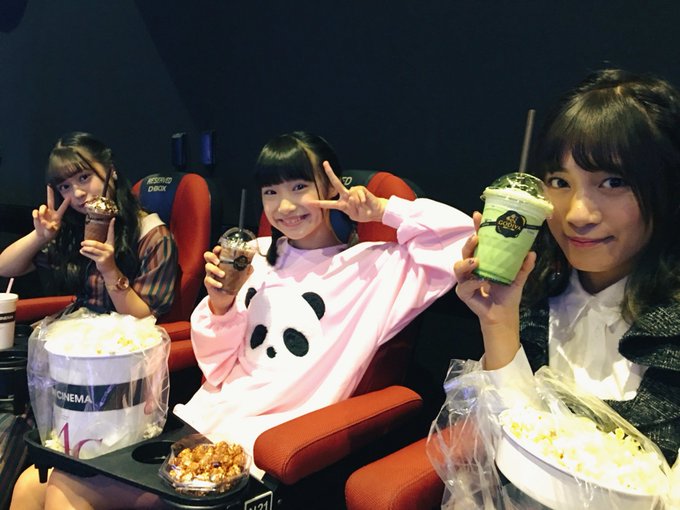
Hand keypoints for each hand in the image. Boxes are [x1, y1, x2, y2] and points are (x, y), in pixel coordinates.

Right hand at [32, 186, 70, 242]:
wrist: (43, 235)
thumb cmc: (50, 233)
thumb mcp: (52, 232)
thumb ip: (50, 228)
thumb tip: (44, 222)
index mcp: (58, 216)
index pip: (62, 208)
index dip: (65, 203)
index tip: (69, 197)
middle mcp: (51, 212)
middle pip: (50, 201)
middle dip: (50, 193)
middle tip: (49, 185)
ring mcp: (44, 213)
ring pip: (42, 206)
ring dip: (42, 212)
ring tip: (42, 219)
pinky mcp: (37, 214)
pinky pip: (35, 211)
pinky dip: (35, 215)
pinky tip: (37, 218)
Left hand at [80, 217, 117, 275]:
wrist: (109, 270)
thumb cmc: (105, 258)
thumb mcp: (104, 251)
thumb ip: (98, 246)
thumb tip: (86, 241)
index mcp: (111, 245)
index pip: (111, 234)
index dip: (112, 226)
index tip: (113, 219)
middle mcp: (109, 249)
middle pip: (97, 243)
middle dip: (88, 242)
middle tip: (82, 242)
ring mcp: (106, 255)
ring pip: (93, 249)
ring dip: (85, 248)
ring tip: (81, 247)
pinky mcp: (101, 260)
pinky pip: (91, 255)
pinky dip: (85, 253)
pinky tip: (81, 251)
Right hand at [203, 245, 252, 314]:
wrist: (224, 296)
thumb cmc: (231, 281)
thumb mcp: (239, 275)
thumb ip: (245, 270)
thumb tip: (251, 267)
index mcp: (221, 260)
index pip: (216, 251)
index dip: (217, 249)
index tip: (220, 249)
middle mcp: (214, 265)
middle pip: (207, 255)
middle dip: (212, 257)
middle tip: (218, 261)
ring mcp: (210, 273)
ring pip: (207, 267)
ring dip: (215, 269)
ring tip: (223, 274)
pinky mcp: (208, 282)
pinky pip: (208, 280)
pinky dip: (214, 282)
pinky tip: (220, 285)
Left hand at [308, 161, 387, 222]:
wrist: (376, 211)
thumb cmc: (364, 214)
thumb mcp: (354, 216)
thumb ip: (350, 208)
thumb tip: (350, 197)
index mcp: (341, 204)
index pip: (328, 204)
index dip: (319, 204)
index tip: (309, 202)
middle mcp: (345, 196)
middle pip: (336, 183)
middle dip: (330, 173)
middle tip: (325, 163)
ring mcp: (353, 191)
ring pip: (350, 195)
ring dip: (356, 203)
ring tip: (361, 206)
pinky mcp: (361, 189)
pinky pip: (358, 194)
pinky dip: (361, 200)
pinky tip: (364, 202)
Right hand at [453, 212, 534, 326]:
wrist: (504, 313)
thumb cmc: (508, 293)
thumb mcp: (518, 277)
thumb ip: (524, 266)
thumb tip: (532, 252)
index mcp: (483, 259)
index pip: (478, 241)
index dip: (477, 228)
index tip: (477, 216)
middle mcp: (472, 268)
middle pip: (465, 251)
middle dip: (468, 243)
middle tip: (477, 238)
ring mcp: (466, 280)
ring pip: (458, 267)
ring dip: (466, 263)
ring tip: (476, 262)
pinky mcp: (463, 293)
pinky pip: (465, 286)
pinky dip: (474, 284)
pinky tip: (484, 283)